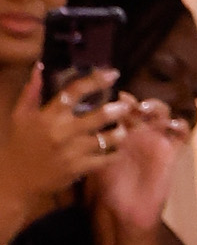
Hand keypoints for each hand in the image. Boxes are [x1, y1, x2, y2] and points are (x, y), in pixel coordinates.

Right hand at [4, 66, 132, 213]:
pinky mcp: (78, 168)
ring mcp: (73, 151)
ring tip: (125, 129)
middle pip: (97, 116)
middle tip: (129, 105)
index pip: (75, 91)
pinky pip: (103, 160)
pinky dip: (114, 154)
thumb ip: (32, 90)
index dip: (96, 80)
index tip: (112, 74)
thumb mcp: (21, 114)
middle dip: (117, 109)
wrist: (19, 177)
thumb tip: (40, 67)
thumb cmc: (20, 142)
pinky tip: (119, 150)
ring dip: (119, 133)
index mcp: (49, 113)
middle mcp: (63, 130)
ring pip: (104, 139)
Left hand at [92, 99, 183, 239]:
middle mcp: (139, 133)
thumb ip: (94, 135)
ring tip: (149, 113)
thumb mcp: (95, 155)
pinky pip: (182, 135)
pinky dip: (181, 126)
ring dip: (158, 109)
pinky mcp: (170, 153)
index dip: (124, 99)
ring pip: (163, 114)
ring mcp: (156, 141)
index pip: (125, 106)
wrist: (125, 211)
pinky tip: (174, 126)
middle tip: (135, 107)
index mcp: (121, 131)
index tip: (119, 97)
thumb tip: (80, 115)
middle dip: (141, 102)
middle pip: (144, 106)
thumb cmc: (107, 186)